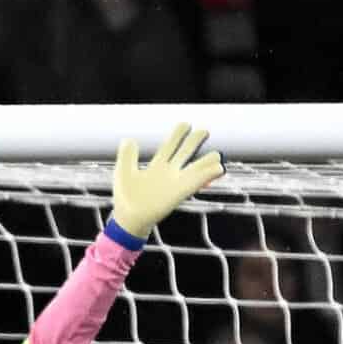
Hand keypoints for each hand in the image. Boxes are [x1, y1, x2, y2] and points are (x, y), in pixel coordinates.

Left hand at [109, 123, 223, 238]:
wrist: (128, 219)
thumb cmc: (125, 199)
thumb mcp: (123, 172)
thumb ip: (127, 156)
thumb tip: (128, 139)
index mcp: (156, 167)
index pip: (170, 147)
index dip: (177, 135)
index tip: (186, 124)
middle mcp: (168, 173)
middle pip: (184, 153)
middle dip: (194, 142)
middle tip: (204, 131)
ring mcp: (175, 183)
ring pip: (195, 168)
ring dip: (206, 162)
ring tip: (217, 154)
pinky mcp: (180, 192)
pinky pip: (196, 182)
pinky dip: (208, 175)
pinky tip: (219, 169)